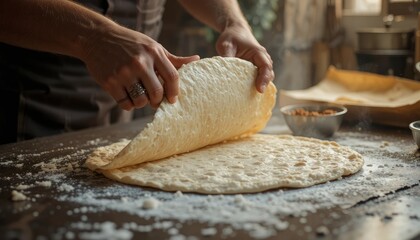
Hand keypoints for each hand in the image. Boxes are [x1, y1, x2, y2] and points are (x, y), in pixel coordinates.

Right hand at [81, 24, 198, 109]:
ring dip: (141, 103)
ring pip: (141, 101)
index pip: (172, 77)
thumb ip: (173, 59)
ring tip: (138, 94)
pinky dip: (128, 104)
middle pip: (157, 93)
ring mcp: (124, 73)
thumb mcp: (153, 47)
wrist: (97, 38)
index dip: (174, 92)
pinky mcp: (110, 82)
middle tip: (154, 100)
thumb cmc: (131, 44)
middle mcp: (139, 62)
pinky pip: (126, 104)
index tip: (172, 99)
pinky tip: (126, 95)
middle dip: (157, 101)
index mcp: (153, 52)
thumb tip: (197, 60)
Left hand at [216, 24, 273, 92]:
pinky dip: (256, 84)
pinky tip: (248, 92)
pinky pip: (260, 77)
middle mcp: (262, 58)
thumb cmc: (231, 37)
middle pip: (269, 74)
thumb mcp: (226, 44)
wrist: (235, 31)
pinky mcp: (256, 68)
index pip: (265, 66)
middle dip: (264, 84)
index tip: (259, 89)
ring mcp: (260, 63)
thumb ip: (226, 56)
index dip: (264, 78)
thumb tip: (224, 70)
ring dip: (261, 85)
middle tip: (255, 95)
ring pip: (266, 77)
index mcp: (258, 52)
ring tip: (251, 96)